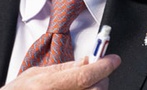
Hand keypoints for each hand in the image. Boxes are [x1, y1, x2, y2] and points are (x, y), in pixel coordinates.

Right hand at [0, 54, 120, 89]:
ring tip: (89, 82)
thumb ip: (61, 68)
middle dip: (102, 78)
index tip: (113, 59)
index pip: (84, 75)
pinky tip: (82, 89)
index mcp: (46, 86)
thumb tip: (85, 60)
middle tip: (99, 70)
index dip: (103, 65)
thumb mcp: (33, 75)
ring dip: (97, 89)